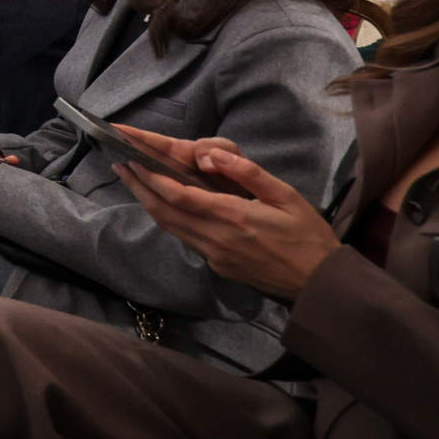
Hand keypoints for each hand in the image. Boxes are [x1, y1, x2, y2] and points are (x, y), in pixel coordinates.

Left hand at [113, 137, 340, 301]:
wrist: (319, 285)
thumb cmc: (308, 236)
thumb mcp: (286, 196)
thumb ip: (249, 173)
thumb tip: (214, 154)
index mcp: (233, 217)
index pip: (179, 196)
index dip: (151, 179)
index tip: (132, 160)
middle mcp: (216, 238)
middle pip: (165, 212)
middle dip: (139, 187)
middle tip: (119, 165)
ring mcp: (215, 255)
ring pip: (171, 227)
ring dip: (148, 203)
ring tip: (132, 181)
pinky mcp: (218, 265)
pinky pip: (185, 238)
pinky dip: (167, 218)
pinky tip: (163, 205)